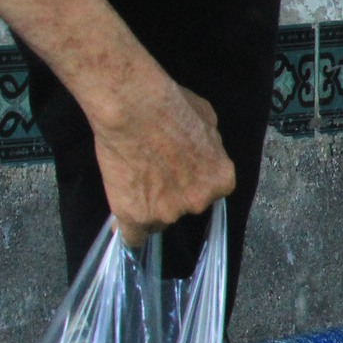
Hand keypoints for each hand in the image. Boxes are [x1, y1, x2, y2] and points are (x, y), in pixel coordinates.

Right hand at [91, 83, 234, 246]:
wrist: (133, 108)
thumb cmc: (171, 107)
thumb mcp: (209, 123)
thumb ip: (210, 148)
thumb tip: (205, 155)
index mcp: (221, 180)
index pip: (208, 194)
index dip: (190, 183)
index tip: (177, 176)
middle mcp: (199, 201)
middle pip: (184, 209)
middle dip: (171, 194)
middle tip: (152, 173)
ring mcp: (168, 212)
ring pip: (157, 220)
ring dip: (147, 206)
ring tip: (132, 180)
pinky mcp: (137, 216)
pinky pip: (132, 236)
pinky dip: (127, 232)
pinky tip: (121, 227)